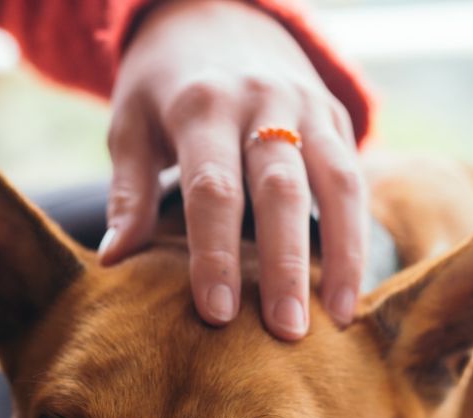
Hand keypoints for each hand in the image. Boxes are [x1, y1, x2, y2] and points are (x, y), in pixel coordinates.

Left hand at [104, 0, 367, 338]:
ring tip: (336, 318)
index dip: (215, 252)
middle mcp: (261, 101)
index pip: (212, 188)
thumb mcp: (130, 125)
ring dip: (342, 254)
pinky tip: (350, 288)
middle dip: (284, 264)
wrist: (217, 13)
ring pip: (336, 182)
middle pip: (280, 189)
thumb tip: (115, 259)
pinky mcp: (335, 115)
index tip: (216, 313)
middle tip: (286, 331)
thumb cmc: (162, 86)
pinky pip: (354, 178)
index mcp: (201, 105)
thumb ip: (128, 191)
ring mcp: (306, 106)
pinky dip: (357, 233)